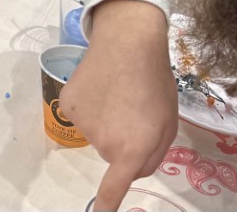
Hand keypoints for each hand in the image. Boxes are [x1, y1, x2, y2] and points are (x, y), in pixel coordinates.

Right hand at [60, 0, 177, 211]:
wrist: (127, 41)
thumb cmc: (155, 82)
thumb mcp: (168, 122)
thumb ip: (154, 154)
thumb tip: (133, 168)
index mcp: (133, 148)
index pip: (115, 186)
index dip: (106, 204)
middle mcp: (104, 141)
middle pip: (113, 154)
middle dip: (124, 139)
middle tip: (135, 108)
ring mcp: (82, 122)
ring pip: (97, 133)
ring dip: (108, 119)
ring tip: (119, 91)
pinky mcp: (68, 104)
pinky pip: (81, 115)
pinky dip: (90, 105)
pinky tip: (100, 85)